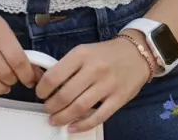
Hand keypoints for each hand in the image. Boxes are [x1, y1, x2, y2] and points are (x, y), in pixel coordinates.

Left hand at [34, 36, 151, 132]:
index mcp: (82, 54)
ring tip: (55, 119)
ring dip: (62, 117)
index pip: (55, 75)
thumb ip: (68, 65)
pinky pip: (97, 117)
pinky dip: (82, 125)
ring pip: (79, 108)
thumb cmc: (106, 53)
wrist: (137, 53)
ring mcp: (107, 85)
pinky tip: (72, 127)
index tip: (40, 93)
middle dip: (51, 106)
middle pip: (65, 95)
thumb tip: (48, 83)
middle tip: (47, 109)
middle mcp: (94, 69)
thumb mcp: (85, 51)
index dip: (43, 89)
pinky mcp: (118, 99)